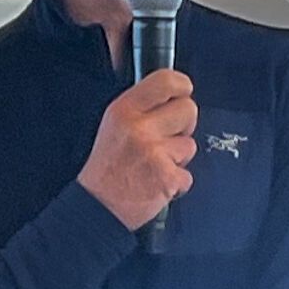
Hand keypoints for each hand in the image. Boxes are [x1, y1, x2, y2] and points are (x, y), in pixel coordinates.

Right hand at [78, 69, 196, 229]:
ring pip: (189, 144)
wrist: (99, 206)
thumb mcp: (114, 125)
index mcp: (124, 110)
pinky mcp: (166, 177)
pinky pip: (187, 175)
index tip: (184, 92)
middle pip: (188, 109)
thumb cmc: (107, 168)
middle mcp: (139, 128)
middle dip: (184, 124)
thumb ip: (142, 108)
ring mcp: (155, 153)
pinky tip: (158, 182)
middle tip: (167, 138)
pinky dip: (176, 183)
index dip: (182, 85)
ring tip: (156, 164)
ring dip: (178, 157)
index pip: (166, 81)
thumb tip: (173, 97)